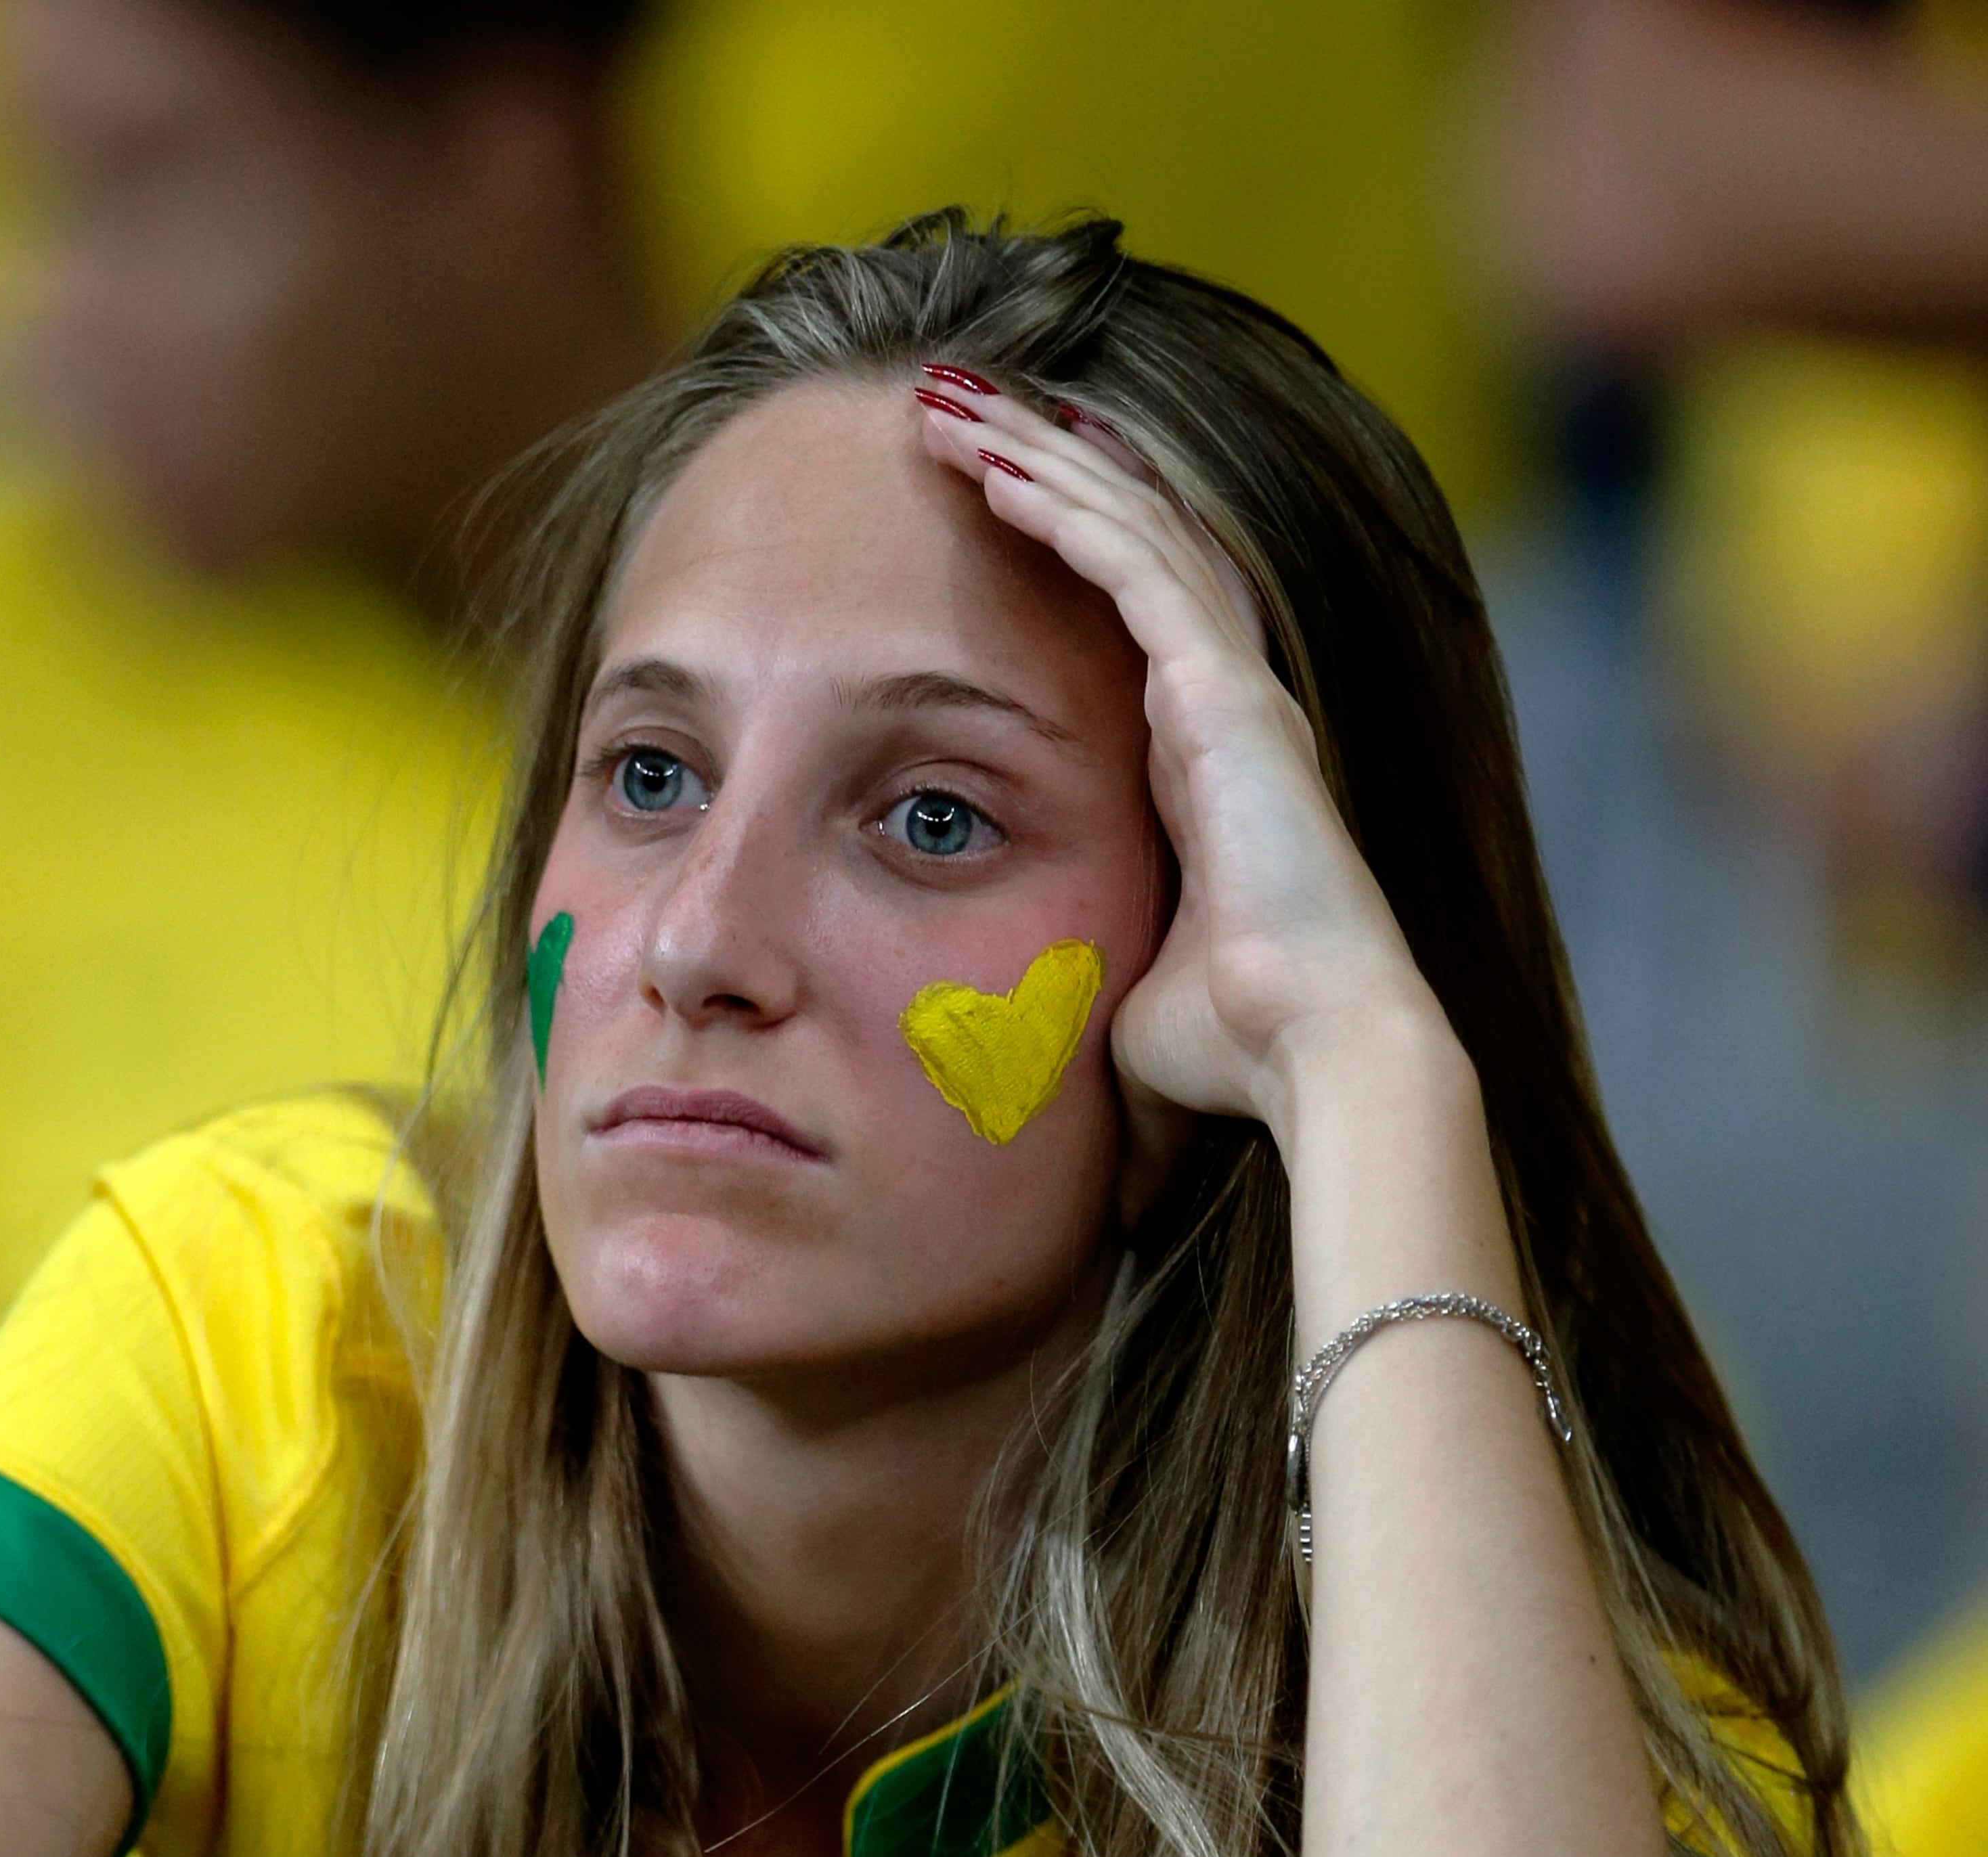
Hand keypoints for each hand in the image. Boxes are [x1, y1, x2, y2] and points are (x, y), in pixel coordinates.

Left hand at [912, 374, 1448, 1153]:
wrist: (1312, 1053)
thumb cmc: (1230, 1046)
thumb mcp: (1120, 977)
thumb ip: (1081, 948)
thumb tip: (1024, 1004)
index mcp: (1200, 760)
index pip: (1117, 610)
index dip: (1049, 535)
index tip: (971, 487)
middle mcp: (1222, 705)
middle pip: (1122, 541)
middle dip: (1036, 463)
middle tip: (945, 404)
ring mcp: (1233, 689)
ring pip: (1127, 528)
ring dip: (1037, 459)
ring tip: (951, 403)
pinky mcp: (1225, 694)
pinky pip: (1134, 570)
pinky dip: (1067, 511)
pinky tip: (999, 468)